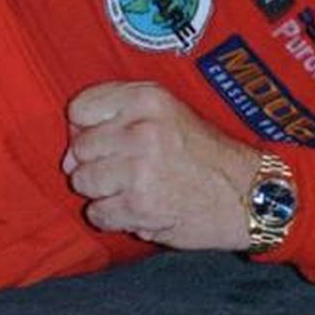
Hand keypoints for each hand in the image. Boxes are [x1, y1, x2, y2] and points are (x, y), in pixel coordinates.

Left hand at [63, 81, 257, 249]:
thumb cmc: (204, 152)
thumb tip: (68, 148)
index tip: (101, 137)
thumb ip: (119, 114)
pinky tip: (133, 208)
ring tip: (127, 188)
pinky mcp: (139, 208)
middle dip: (92, 162)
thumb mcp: (168, 111)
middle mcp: (141, 130)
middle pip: (79, 148)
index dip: (84, 126)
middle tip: (120, 167)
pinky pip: (97, 213)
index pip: (81, 107)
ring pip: (83, 182)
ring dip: (99, 191)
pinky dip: (110, 216)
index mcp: (148, 98)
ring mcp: (139, 171)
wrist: (245, 193)